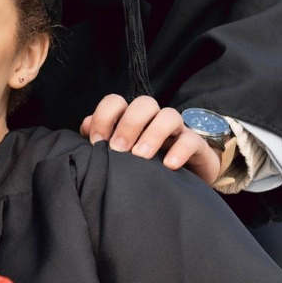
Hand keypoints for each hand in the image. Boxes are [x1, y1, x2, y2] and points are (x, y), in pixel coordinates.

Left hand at [80, 94, 220, 184]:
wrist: (182, 180)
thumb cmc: (144, 164)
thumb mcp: (120, 153)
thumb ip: (101, 139)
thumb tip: (85, 127)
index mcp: (131, 117)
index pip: (115, 102)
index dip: (103, 117)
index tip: (96, 142)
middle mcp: (153, 119)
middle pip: (144, 103)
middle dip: (128, 124)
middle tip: (118, 149)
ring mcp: (176, 130)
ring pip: (169, 115)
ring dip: (153, 134)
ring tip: (140, 156)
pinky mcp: (196, 145)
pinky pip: (191, 139)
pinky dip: (179, 150)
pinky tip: (168, 165)